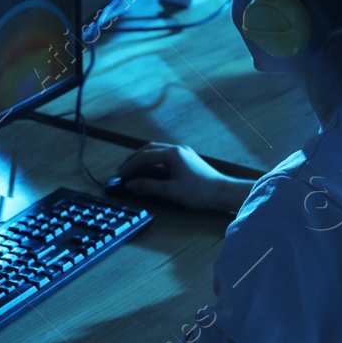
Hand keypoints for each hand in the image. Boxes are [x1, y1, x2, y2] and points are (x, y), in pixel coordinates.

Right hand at [115, 142, 250, 211]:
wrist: (222, 192)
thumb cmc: (200, 191)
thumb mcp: (170, 191)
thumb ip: (148, 186)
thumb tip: (131, 185)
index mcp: (172, 154)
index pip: (144, 157)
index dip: (129, 166)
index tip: (119, 176)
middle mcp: (177, 150)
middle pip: (148, 150)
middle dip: (133, 160)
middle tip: (121, 170)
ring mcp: (183, 153)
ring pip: (157, 151)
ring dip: (143, 159)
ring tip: (132, 169)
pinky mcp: (187, 160)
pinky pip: (165, 156)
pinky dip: (153, 161)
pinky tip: (150, 170)